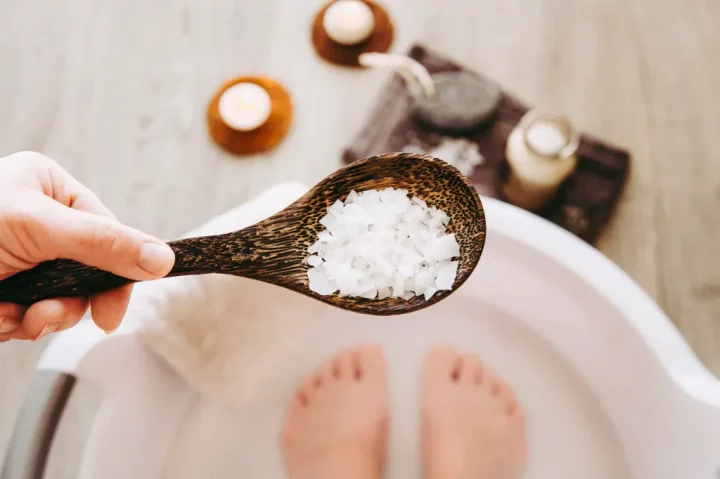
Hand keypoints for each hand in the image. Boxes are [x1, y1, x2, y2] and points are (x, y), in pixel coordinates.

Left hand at [0, 152, 174, 341]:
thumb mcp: (36, 227)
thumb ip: (103, 243)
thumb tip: (163, 257)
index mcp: (48, 188)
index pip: (107, 230)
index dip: (116, 271)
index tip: (112, 311)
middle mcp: (38, 221)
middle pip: (88, 269)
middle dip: (69, 300)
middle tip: (49, 315)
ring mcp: (21, 258)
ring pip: (62, 297)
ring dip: (42, 317)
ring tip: (14, 316)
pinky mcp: (4, 289)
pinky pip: (31, 314)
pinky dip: (15, 325)